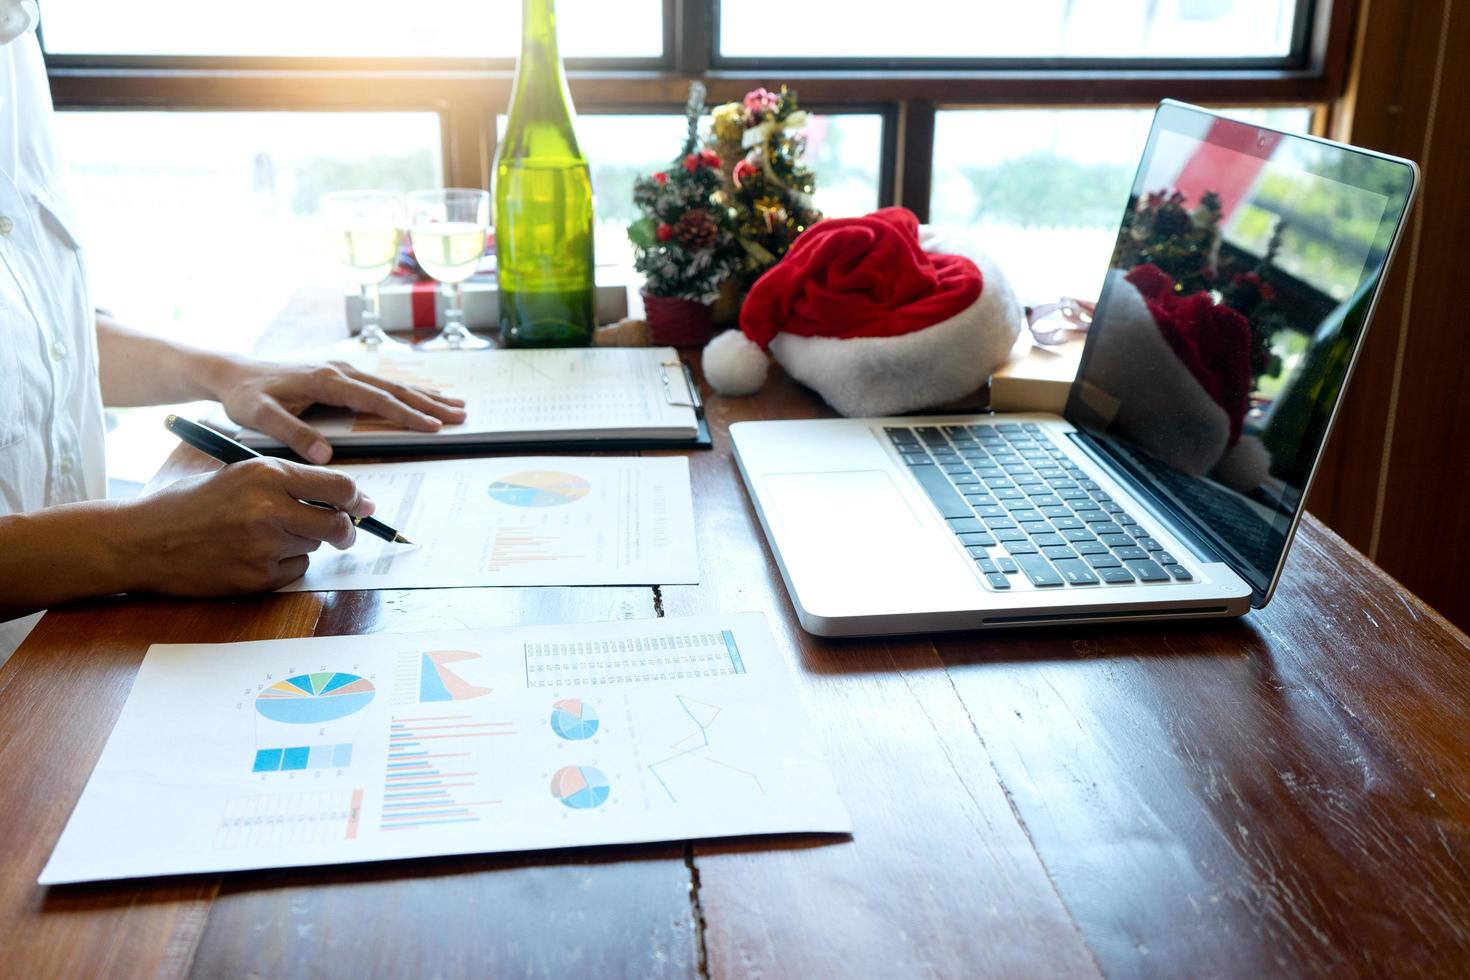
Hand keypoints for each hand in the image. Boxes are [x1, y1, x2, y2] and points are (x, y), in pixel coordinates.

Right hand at [117, 457, 374, 594]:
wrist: (142, 540)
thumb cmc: (189, 503)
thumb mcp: (238, 474)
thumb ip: (288, 480)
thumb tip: (346, 495)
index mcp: (266, 473)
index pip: (338, 485)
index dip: (356, 499)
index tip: (362, 506)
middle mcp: (269, 507)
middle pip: (337, 523)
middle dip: (345, 529)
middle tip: (342, 531)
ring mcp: (264, 545)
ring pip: (315, 545)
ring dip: (304, 543)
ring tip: (265, 536)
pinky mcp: (258, 577)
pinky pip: (295, 570)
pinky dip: (284, 565)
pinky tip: (252, 557)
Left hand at [212, 357, 466, 462]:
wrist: (232, 372)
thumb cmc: (245, 395)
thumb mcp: (260, 417)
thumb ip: (293, 434)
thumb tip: (326, 456)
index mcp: (327, 380)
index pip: (376, 399)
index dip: (407, 414)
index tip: (433, 427)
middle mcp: (340, 370)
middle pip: (394, 389)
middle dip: (430, 403)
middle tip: (460, 415)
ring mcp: (342, 370)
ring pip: (392, 384)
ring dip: (425, 396)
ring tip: (456, 405)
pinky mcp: (341, 374)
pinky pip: (381, 384)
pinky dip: (407, 392)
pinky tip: (423, 396)